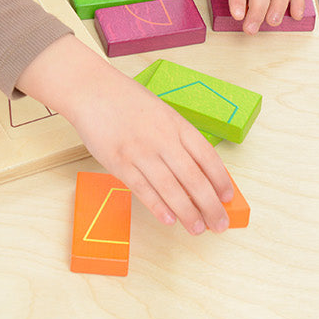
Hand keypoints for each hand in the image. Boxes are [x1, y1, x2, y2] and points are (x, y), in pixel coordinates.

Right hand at [16, 35, 233, 234]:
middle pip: (193, 178)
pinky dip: (157, 206)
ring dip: (187, 212)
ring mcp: (140, 151)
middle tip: (219, 224)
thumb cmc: (126, 101)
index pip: (207, 156)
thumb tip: (196, 172)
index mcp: (175, 123)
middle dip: (210, 205)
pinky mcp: (119, 162)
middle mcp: (161, 138)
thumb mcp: (160, 111)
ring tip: (197, 229)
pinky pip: (142, 189)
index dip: (221, 180)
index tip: (227, 198)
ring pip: (170, 188)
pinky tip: (168, 219)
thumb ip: (177, 138)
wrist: (90, 90)